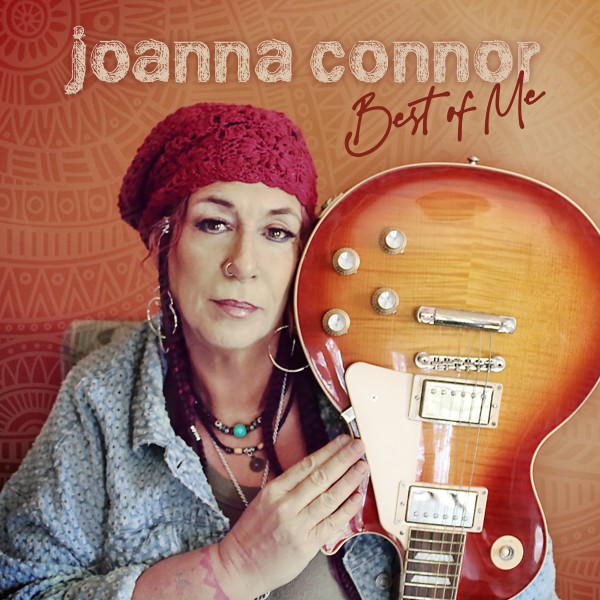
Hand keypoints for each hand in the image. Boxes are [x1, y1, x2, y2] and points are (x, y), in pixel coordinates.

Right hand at [216, 434, 367, 597]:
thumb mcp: (264, 500)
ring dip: (350, 480)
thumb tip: (318, 470)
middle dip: (344, 459)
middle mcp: (286, 505)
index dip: (328, 451)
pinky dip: (347, 509)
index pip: (307, 465)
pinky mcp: (307, 545)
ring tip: (362, 467)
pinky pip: (332, 523)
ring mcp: (297, 525)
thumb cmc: (252, 533)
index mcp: (274, 490)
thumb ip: (289, 487)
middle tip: (358, 447)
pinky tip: (357, 497)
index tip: (342, 441)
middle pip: (321, 477)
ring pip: (330, 497)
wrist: (240, 566)